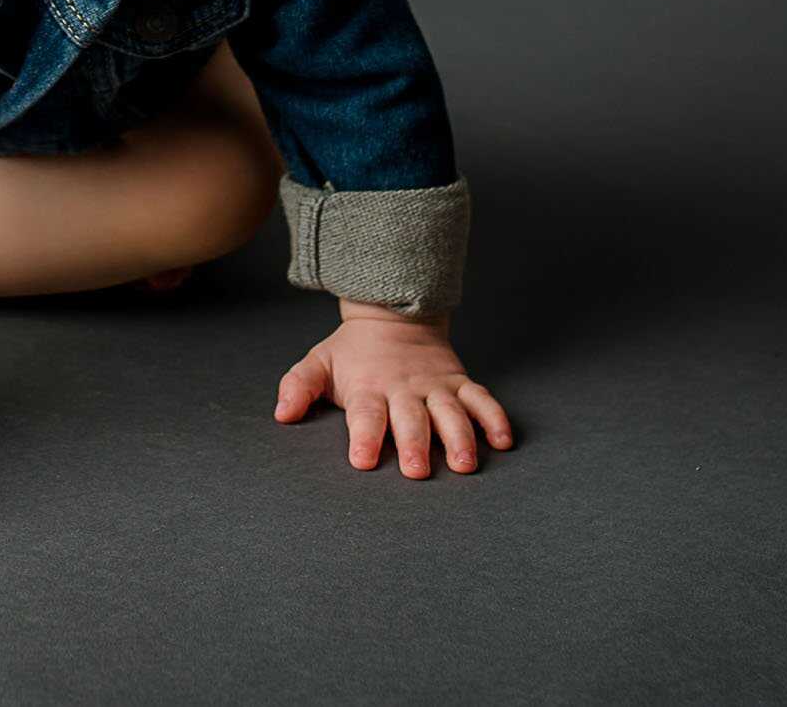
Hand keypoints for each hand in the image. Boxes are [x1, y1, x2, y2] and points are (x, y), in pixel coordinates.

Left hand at [273, 308, 514, 476]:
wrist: (393, 315)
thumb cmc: (353, 353)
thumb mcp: (320, 363)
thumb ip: (299, 386)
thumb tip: (282, 413)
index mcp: (369, 387)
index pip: (366, 414)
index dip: (363, 436)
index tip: (362, 460)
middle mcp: (405, 389)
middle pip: (411, 419)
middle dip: (414, 443)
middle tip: (416, 470)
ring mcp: (436, 386)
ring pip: (451, 412)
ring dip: (459, 437)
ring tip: (464, 464)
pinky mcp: (459, 382)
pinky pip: (482, 399)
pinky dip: (495, 418)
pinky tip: (504, 441)